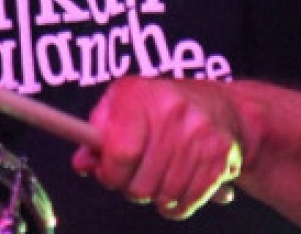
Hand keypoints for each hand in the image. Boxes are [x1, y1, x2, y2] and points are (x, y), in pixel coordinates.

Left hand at [72, 77, 243, 220]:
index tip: (108, 172)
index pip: (120, 152)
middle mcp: (172, 112)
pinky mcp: (220, 158)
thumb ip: (96, 133)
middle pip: (140, 184)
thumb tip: (81, 163)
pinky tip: (175, 185)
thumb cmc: (157, 106)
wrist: (217, 105)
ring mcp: (199, 136)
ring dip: (154, 196)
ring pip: (163, 197)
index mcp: (140, 95)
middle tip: (133, 174)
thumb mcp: (121, 104)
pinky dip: (175, 204)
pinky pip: (186, 203)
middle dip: (130, 187)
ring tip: (155, 176)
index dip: (109, 172)